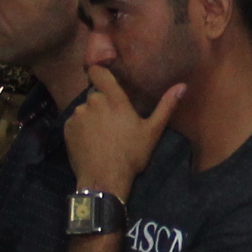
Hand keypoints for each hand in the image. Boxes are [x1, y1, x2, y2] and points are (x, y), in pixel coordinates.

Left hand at [65, 65, 179, 195]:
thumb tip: (183, 86)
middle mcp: (92, 101)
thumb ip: (166, 106)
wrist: (104, 179)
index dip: (99, 72)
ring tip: (101, 136)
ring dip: (91, 117)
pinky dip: (81, 129)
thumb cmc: (131, 155)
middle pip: (95, 94)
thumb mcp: (152, 131)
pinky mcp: (67, 129)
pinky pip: (74, 123)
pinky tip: (90, 143)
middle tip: (112, 122)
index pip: (98, 71)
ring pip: (84, 109)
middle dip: (102, 104)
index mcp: (114, 99)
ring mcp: (78, 115)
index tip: (105, 80)